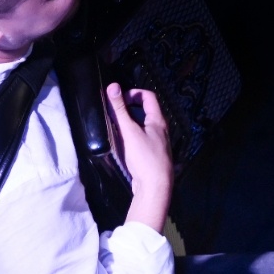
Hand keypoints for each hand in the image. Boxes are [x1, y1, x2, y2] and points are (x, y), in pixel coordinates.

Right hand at [106, 83, 172, 231]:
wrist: (155, 187)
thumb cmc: (144, 157)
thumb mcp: (129, 132)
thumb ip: (120, 110)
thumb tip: (113, 86)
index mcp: (158, 121)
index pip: (148, 97)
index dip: (133, 93)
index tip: (119, 99)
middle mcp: (161, 130)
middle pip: (146, 111)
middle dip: (130, 108)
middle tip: (115, 112)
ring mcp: (158, 144)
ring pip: (143, 126)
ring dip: (130, 123)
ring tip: (116, 127)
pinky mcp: (153, 156)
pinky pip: (142, 139)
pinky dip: (132, 136)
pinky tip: (123, 144)